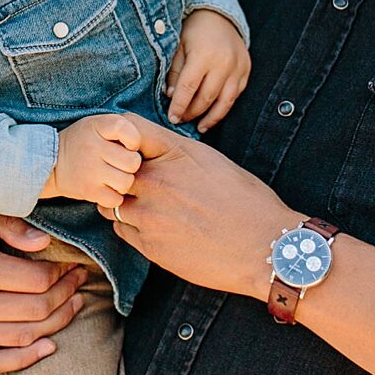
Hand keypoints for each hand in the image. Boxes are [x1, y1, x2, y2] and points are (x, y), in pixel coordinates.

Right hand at [0, 212, 84, 374]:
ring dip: (56, 322)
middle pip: (36, 310)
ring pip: (24, 336)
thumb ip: (14, 225)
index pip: (38, 281)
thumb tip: (45, 244)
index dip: (62, 273)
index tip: (71, 264)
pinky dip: (26, 359)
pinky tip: (49, 346)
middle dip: (66, 294)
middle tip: (79, 280)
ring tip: (73, 303)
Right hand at [46, 115, 141, 203]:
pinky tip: (106, 188)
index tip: (128, 145)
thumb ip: (121, 128)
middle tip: (119, 164)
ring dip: (124, 182)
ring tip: (113, 176)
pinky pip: (116, 199)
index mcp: (97, 126)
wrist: (50, 163)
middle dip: (131, 165)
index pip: (127, 130)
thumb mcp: (97, 124)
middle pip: (133, 161)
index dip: (134, 140)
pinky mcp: (88, 191)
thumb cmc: (83, 142)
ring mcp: (90, 170)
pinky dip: (114, 196)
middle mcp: (93, 147)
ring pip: (127, 182)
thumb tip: (145, 146)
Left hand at [106, 115, 291, 295]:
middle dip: (123, 174)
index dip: (127, 138)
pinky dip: (131, 227)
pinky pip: (121, 229)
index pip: (130, 127)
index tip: (132, 148)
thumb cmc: (247, 203)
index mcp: (175, 152)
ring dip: (124, 203)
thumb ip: (177, 155)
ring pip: (112, 202)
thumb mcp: (214, 161)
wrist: (262, 246)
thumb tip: (156, 154)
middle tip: (137, 184)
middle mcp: (156, 179)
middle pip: (114, 168)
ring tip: (148, 209)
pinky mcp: (148, 244)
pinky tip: (155, 228)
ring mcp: (148, 214)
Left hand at [167, 10, 250, 129]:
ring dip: (211, 118)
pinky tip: (213, 115)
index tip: (171, 118)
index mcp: (203, 54)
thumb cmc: (193, 31)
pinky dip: (224, 107)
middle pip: (206, 98)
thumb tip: (171, 96)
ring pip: (225, 102)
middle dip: (192, 113)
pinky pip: (236, 95)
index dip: (179, 106)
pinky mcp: (246, 69)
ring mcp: (238, 67)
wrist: (218, 15)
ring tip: (199, 127)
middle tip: (181, 120)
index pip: (189, 88)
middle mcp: (224, 62)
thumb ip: (174, 71)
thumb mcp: (178, 46)